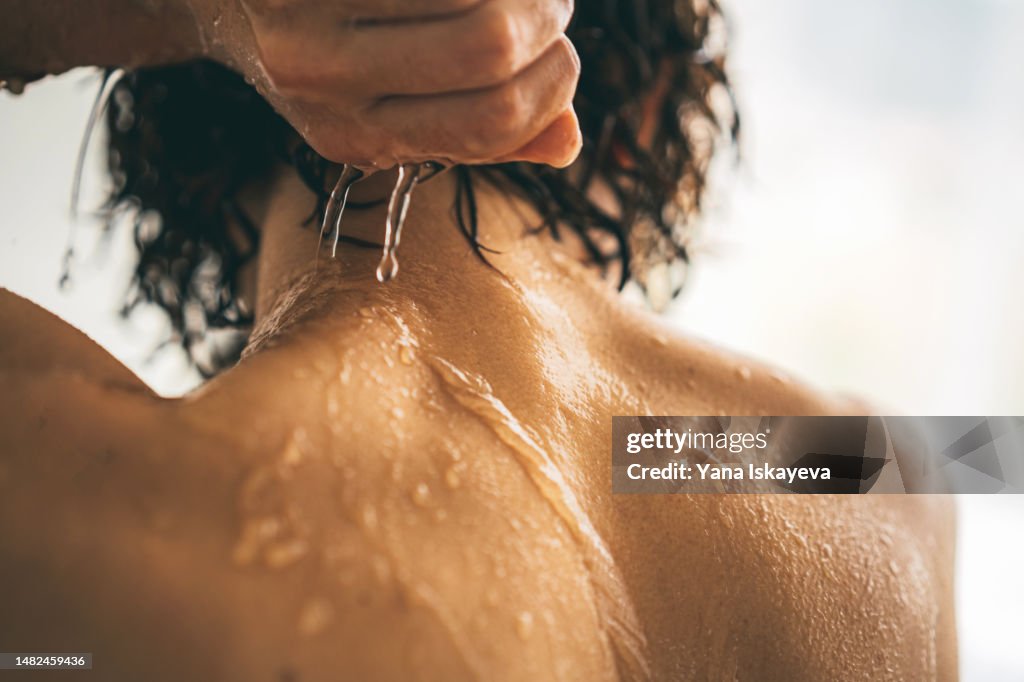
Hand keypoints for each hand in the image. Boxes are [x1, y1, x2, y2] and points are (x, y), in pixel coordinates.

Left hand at [194, 0, 580, 167]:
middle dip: (547, 15)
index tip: (563, 54)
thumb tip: (568, 142)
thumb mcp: (381, 104)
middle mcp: (326, 80)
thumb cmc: (314, 45)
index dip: (555, 86)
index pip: (493, 121)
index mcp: (357, 135)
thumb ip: (473, 128)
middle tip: (552, 1)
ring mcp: (304, 9)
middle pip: (490, 45)